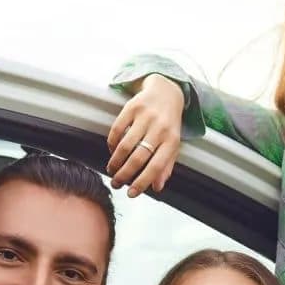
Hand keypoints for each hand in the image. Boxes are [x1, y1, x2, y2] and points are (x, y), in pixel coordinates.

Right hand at [105, 75, 184, 196]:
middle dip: (124, 175)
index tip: (131, 193)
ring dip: (115, 162)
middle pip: (138, 158)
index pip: (156, 166)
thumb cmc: (169, 123)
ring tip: (112, 170)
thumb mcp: (173, 144)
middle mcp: (160, 128)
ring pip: (125, 145)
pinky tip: (112, 151)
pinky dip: (112, 143)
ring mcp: (145, 116)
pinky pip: (117, 129)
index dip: (142, 182)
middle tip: (116, 183)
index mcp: (172, 140)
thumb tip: (157, 187)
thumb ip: (166, 165)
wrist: (166, 91)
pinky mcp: (132, 107)